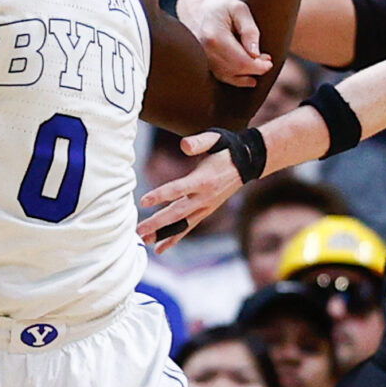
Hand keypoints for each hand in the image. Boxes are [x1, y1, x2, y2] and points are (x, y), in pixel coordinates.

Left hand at [137, 134, 246, 249]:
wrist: (247, 164)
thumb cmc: (226, 150)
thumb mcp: (215, 139)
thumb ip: (198, 142)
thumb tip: (184, 146)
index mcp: (203, 180)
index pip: (177, 189)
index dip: (160, 195)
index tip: (143, 201)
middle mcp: (205, 197)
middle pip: (177, 213)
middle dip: (157, 223)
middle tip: (139, 230)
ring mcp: (205, 207)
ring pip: (182, 225)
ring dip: (164, 235)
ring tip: (145, 241)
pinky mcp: (205, 212)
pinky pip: (188, 227)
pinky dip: (174, 238)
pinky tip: (161, 247)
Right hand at [179, 0, 270, 82]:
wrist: (197, 6)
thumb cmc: (222, 6)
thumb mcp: (240, 9)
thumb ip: (249, 31)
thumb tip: (255, 54)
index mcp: (214, 37)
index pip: (240, 61)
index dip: (258, 66)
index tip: (269, 62)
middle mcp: (205, 52)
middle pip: (235, 70)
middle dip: (255, 69)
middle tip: (266, 61)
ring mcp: (202, 59)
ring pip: (228, 77)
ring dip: (247, 75)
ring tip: (258, 64)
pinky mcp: (203, 63)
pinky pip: (221, 77)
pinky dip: (236, 78)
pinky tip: (248, 77)